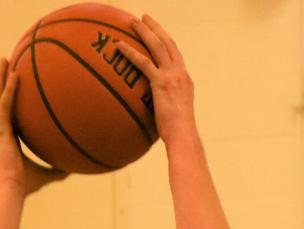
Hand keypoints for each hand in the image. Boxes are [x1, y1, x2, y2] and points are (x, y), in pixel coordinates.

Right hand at [0, 59, 67, 194]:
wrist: (12, 189)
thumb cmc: (26, 185)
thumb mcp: (48, 174)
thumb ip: (59, 169)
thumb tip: (76, 169)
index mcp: (8, 137)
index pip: (8, 112)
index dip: (9, 96)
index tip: (14, 83)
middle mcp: (0, 129)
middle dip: (1, 79)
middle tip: (6, 61)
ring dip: (1, 77)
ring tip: (5, 59)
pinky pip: (5, 104)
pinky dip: (9, 89)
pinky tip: (15, 74)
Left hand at [114, 15, 194, 145]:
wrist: (184, 137)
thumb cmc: (177, 135)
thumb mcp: (173, 116)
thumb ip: (165, 107)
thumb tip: (153, 114)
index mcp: (184, 80)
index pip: (175, 54)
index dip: (166, 41)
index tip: (157, 32)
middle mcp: (180, 73)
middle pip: (167, 43)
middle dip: (155, 28)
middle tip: (144, 17)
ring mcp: (172, 76)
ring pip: (157, 46)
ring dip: (143, 31)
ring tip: (132, 21)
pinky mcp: (161, 83)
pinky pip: (143, 62)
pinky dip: (130, 52)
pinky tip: (118, 45)